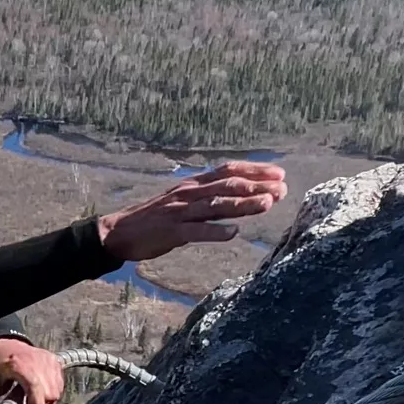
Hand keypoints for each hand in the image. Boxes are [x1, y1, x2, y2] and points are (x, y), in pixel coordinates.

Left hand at [0, 337, 65, 403]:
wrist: (7, 345)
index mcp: (19, 364)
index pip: (35, 387)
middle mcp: (37, 360)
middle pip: (49, 393)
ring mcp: (48, 360)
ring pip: (57, 391)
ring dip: (47, 401)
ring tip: (32, 398)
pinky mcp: (55, 361)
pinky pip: (60, 385)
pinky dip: (52, 393)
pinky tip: (40, 392)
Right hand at [96, 162, 285, 263]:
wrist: (120, 232)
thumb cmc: (156, 218)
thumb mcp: (183, 200)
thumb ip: (209, 197)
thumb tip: (239, 195)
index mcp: (193, 184)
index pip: (228, 171)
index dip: (255, 170)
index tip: (279, 173)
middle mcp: (189, 193)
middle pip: (227, 186)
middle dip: (257, 186)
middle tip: (282, 189)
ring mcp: (180, 212)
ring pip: (216, 205)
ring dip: (243, 204)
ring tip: (267, 204)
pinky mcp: (171, 232)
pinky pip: (196, 231)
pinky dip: (215, 232)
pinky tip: (233, 233)